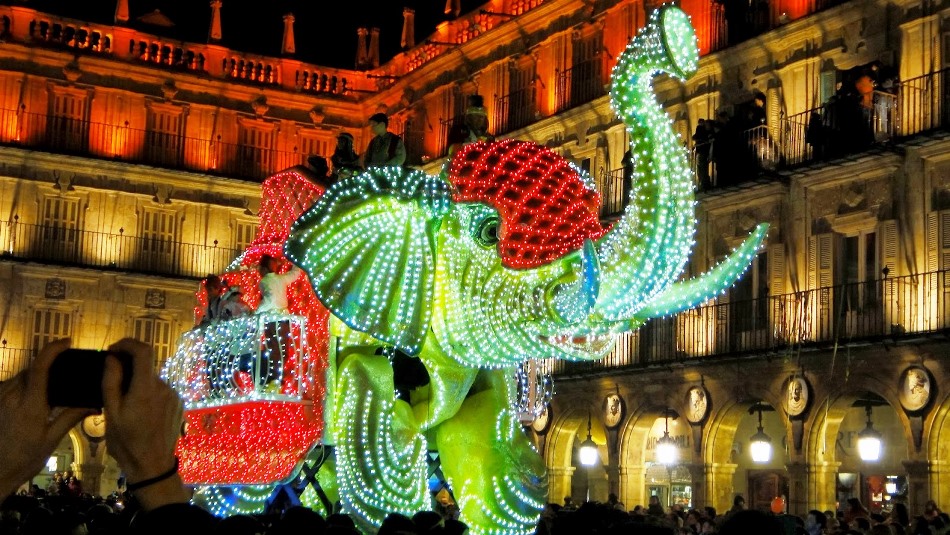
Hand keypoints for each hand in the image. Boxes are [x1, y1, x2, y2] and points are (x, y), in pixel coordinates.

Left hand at [0, 338, 92, 495]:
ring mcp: (0, 400)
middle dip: (46, 368)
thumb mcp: (51, 441)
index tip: (67, 342)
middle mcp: (11, 397)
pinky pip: (9, 386)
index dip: (53, 350)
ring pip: (19, 377)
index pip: (40, 368)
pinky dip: (22, 386)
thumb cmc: (25, 460)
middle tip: (63, 378)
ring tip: (46, 393)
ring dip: (33, 378)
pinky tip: (29, 401)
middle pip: (30, 370)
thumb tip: (94, 403)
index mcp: (30, 405)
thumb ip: (70, 417)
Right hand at [102, 338, 188, 509]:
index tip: (112, 351)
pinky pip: (160, 391)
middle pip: (146, 367)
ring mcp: (174, 396)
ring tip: (125, 405)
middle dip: (128, 369)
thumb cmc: (127, 442)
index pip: (143, 351)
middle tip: (111, 384)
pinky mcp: (178, 404)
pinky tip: (140, 412)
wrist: (153, 466)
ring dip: (138, 384)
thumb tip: (113, 358)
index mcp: (147, 388)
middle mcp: (165, 387)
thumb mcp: (111, 413)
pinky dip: (148, 393)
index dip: (127, 344)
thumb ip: (111, 382)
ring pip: (152, 380)